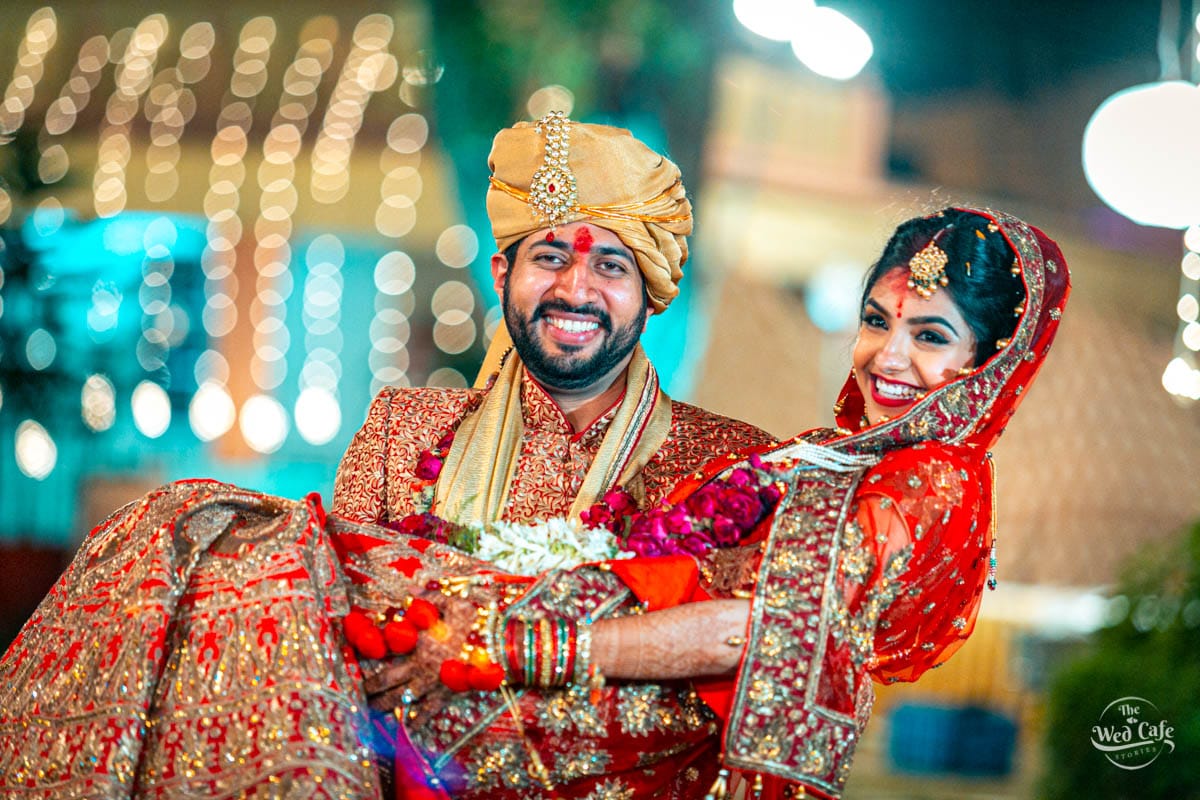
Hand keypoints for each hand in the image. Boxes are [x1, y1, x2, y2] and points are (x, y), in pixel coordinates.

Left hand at [361, 593, 476, 714]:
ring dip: (384, 706)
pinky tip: (405, 726)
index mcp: (419, 644)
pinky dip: (414, 720)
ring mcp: (433, 685)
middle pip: (388, 683)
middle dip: (371, 690)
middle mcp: (421, 667)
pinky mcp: (446, 696)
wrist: (500, 646)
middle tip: (359, 695)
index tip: (357, 661)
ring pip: (402, 700)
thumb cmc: (477, 621)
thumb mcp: (454, 602)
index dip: (369, 658)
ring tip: (372, 710)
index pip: (386, 654)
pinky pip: (426, 712)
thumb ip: (430, 598)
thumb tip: (410, 592)